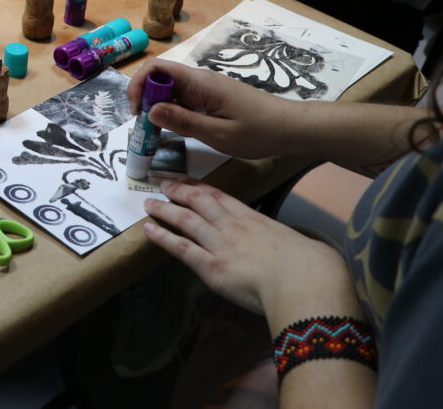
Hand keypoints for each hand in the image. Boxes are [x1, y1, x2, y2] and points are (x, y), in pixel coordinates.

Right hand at [126, 59, 297, 158]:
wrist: (291, 128)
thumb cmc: (259, 131)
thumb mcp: (218, 134)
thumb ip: (183, 121)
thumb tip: (150, 111)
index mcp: (199, 83)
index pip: (156, 68)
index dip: (138, 86)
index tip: (137, 114)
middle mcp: (199, 79)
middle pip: (158, 79)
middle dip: (144, 101)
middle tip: (145, 130)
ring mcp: (204, 88)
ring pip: (168, 90)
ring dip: (157, 108)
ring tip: (156, 134)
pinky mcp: (209, 97)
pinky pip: (182, 99)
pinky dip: (172, 112)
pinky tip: (175, 131)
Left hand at [143, 180, 350, 316]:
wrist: (305, 280)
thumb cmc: (313, 266)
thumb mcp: (301, 244)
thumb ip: (289, 243)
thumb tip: (297, 250)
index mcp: (255, 220)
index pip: (222, 198)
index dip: (202, 188)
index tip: (189, 182)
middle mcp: (233, 226)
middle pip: (200, 201)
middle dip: (180, 191)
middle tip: (164, 184)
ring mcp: (220, 244)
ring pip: (185, 220)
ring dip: (165, 210)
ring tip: (149, 203)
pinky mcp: (211, 266)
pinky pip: (180, 248)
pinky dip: (162, 237)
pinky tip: (149, 230)